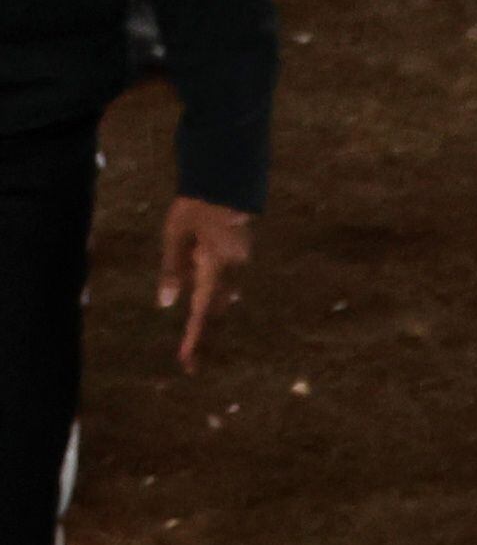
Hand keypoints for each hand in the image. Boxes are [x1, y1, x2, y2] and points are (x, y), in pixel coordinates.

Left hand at [158, 198, 251, 367]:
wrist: (225, 184)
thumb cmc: (195, 208)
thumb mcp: (174, 237)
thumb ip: (171, 270)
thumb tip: (166, 303)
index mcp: (212, 269)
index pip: (199, 310)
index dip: (192, 336)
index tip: (187, 360)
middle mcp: (230, 272)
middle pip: (213, 306)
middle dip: (200, 321)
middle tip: (188, 344)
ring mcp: (239, 264)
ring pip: (221, 292)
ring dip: (205, 297)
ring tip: (193, 280)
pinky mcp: (242, 255)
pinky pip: (225, 276)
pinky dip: (212, 278)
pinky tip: (203, 257)